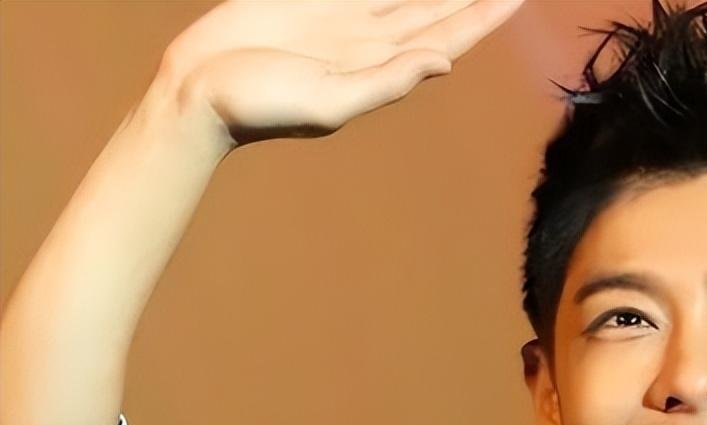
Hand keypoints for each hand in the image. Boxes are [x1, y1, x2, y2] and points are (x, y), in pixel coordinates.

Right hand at [159, 0, 523, 146]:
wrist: (196, 91)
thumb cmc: (257, 108)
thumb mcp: (328, 105)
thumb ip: (386, 83)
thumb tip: (443, 62)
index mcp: (382, 67)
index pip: (449, 35)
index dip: (486, 16)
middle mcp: (370, 40)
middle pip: (437, 7)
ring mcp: (341, 18)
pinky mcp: (309, 0)